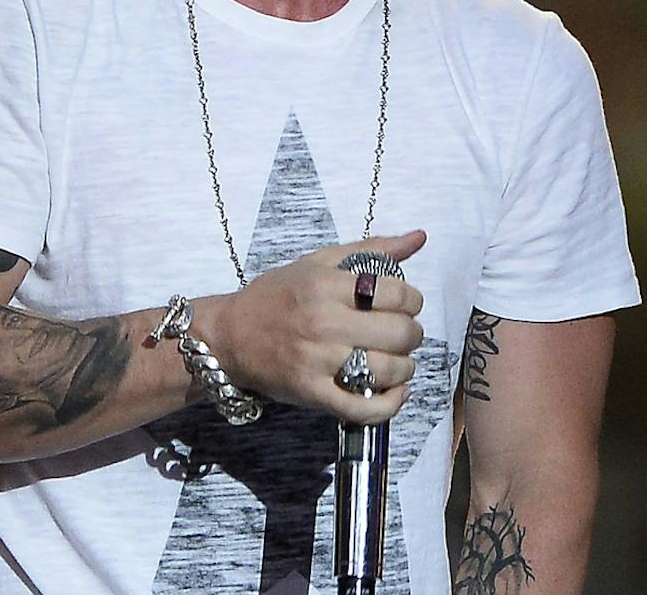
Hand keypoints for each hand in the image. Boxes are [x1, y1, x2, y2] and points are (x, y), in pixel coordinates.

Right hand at [193, 229, 425, 425]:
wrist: (228, 336)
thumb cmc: (274, 297)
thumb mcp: (316, 264)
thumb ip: (369, 250)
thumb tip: (419, 238)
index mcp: (324, 285)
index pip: (395, 293)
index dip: (412, 300)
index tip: (405, 305)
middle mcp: (322, 322)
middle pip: (399, 333)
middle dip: (411, 333)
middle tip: (401, 333)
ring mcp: (317, 361)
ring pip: (388, 370)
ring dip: (404, 367)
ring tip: (396, 360)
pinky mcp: (312, 393)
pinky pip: (365, 408)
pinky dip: (390, 403)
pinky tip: (395, 391)